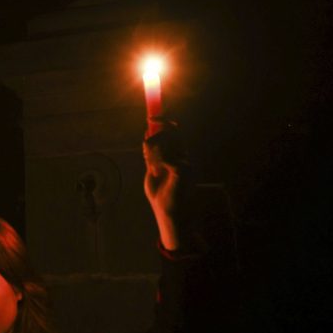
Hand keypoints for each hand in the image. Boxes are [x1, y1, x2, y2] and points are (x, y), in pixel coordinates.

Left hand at [143, 126, 188, 250]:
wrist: (170, 214)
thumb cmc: (162, 195)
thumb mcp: (151, 171)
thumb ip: (150, 154)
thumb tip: (146, 135)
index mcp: (178, 156)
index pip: (174, 131)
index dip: (163, 121)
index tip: (151, 117)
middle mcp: (184, 157)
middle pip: (169, 133)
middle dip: (155, 137)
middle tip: (146, 150)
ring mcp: (186, 162)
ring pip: (166, 143)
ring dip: (153, 152)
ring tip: (153, 167)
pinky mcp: (183, 170)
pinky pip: (166, 158)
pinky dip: (157, 163)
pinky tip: (157, 172)